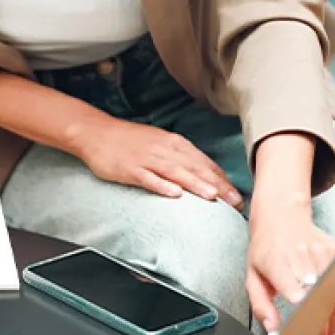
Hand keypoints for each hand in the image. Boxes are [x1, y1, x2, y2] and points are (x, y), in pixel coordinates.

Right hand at [69, 109, 243, 209]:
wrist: (96, 132)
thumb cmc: (129, 140)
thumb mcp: (158, 142)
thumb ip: (179, 157)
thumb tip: (203, 175)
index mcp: (173, 143)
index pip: (204, 162)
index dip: (222, 179)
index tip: (238, 196)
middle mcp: (163, 149)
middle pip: (195, 168)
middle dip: (217, 185)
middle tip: (236, 202)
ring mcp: (146, 158)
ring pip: (175, 172)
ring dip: (195, 184)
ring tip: (212, 197)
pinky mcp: (129, 168)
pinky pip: (148, 177)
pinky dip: (161, 185)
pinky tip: (174, 194)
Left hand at [246, 197, 334, 334]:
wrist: (280, 217)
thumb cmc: (266, 250)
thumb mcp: (252, 276)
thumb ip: (261, 306)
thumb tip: (273, 332)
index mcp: (277, 261)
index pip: (294, 289)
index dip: (302, 312)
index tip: (302, 334)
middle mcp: (302, 256)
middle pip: (319, 301)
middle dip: (319, 333)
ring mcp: (324, 254)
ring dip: (334, 325)